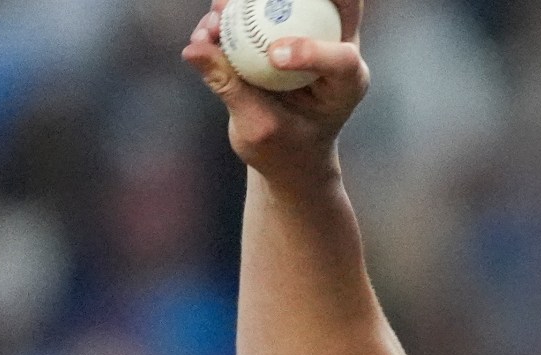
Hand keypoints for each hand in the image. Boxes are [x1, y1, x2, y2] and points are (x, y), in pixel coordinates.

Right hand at [182, 0, 368, 186]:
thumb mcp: (258, 128)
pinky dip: (233, 13)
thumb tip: (193, 49)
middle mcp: (335, 49)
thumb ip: (230, 87)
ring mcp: (310, 35)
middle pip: (333, 5)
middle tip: (254, 0)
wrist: (286, 153)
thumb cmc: (284, 150)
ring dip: (251, 3)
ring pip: (290, 2)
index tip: (272, 57)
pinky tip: (208, 28)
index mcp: (347, 82)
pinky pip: (259, 11)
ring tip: (218, 13)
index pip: (342, 59)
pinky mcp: (282, 32)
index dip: (310, 51)